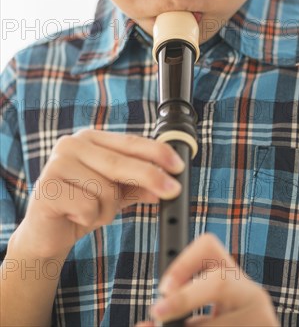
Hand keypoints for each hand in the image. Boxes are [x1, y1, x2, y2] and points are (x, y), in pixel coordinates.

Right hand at [12, 129, 183, 257]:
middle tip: (173, 191)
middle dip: (151, 178)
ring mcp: (56, 164)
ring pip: (106, 190)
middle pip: (121, 162)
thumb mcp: (116, 193)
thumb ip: (139, 185)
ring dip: (107, 210)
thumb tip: (168, 185)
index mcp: (90, 139)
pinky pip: (87, 207)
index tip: (178, 166)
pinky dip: (89, 219)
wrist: (45, 234)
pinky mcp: (47, 188)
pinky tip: (74, 216)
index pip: (130, 142)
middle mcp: (71, 145)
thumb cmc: (81, 206)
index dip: (157, 152)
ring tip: (91, 212)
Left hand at [135, 233, 278, 326]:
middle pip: (218, 282)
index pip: (209, 247)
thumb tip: (147, 324)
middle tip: (158, 314)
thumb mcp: (207, 315)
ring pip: (218, 321)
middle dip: (184, 298)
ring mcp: (263, 316)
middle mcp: (252, 293)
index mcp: (233, 278)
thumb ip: (182, 310)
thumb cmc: (225, 326)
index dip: (183, 262)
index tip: (163, 288)